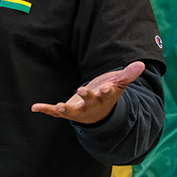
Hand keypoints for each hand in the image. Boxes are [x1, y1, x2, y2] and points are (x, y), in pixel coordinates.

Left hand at [31, 61, 145, 123]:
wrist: (100, 112)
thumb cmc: (109, 92)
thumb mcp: (119, 83)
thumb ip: (129, 74)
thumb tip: (141, 64)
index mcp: (106, 97)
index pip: (108, 94)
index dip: (107, 91)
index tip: (106, 88)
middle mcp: (93, 106)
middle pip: (91, 102)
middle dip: (87, 96)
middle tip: (82, 90)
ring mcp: (80, 110)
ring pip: (74, 112)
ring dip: (66, 109)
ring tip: (60, 107)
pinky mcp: (69, 111)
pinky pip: (56, 113)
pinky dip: (46, 110)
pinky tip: (35, 107)